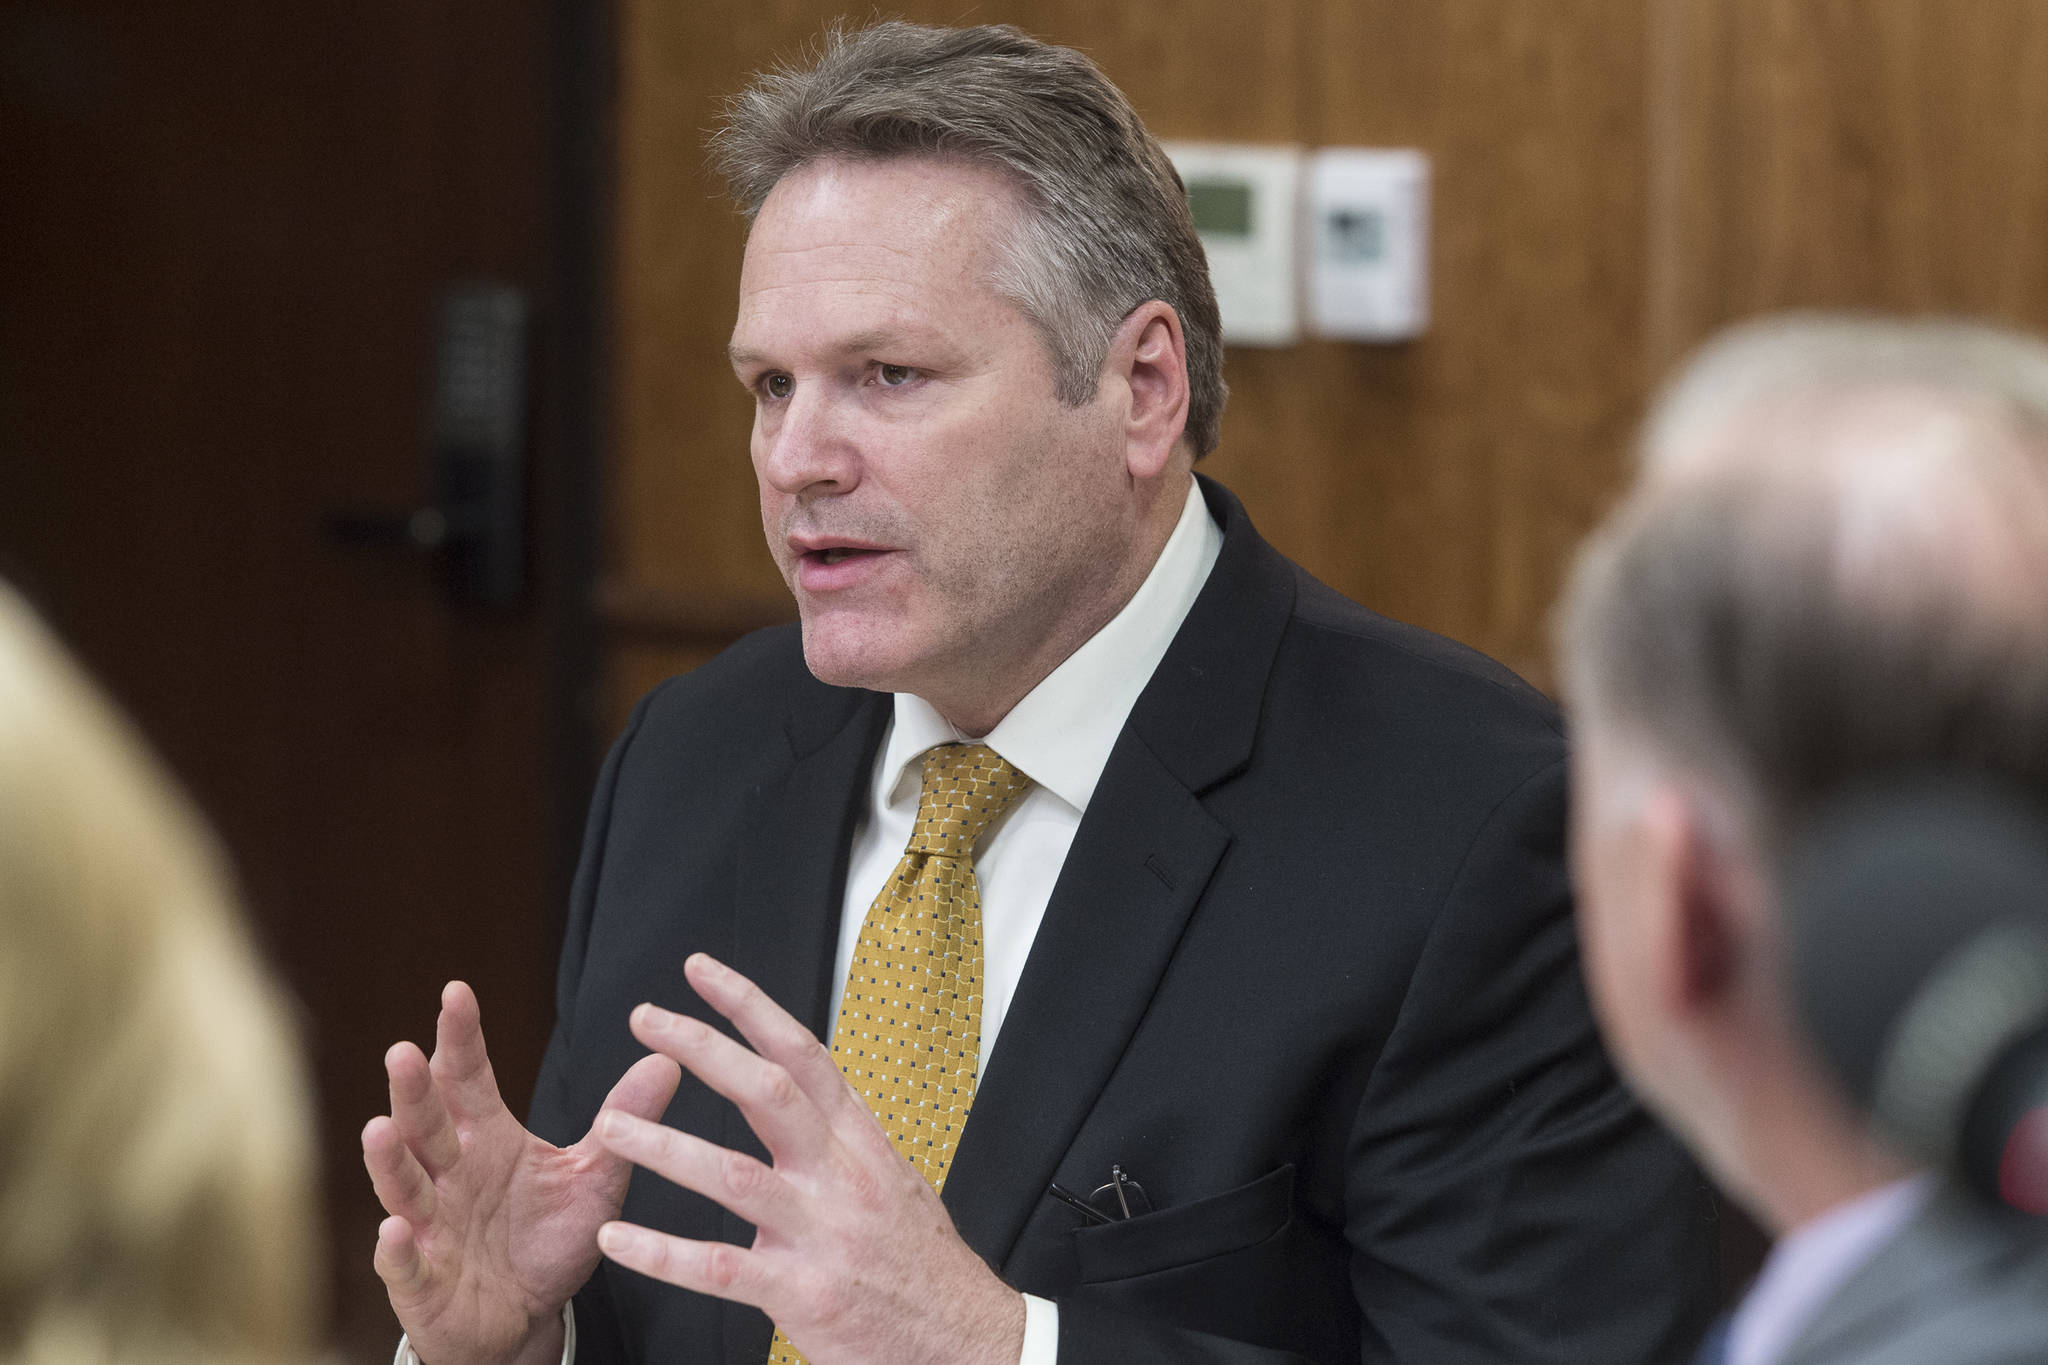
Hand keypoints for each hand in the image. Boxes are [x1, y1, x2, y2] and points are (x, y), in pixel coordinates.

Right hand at [363, 981, 681, 1364]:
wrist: (524, 1318)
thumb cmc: (546, 1239)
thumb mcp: (593, 1176)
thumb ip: (622, 1121)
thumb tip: (668, 1058)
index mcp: (486, 1136)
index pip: (467, 1077)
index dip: (460, 1037)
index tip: (456, 991)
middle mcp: (448, 1172)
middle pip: (425, 1123)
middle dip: (412, 1090)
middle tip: (402, 1052)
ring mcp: (429, 1225)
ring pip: (403, 1186)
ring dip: (389, 1160)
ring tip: (378, 1128)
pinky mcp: (421, 1280)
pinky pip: (405, 1262)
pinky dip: (396, 1248)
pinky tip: (393, 1229)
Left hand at [592, 953, 1025, 1364]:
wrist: (967, 1340)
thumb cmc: (923, 1266)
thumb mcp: (894, 1183)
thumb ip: (844, 1144)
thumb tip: (805, 1105)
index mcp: (861, 1143)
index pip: (803, 1055)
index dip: (750, 1007)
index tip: (701, 973)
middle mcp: (842, 1177)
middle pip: (768, 1091)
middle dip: (703, 1047)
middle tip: (646, 1018)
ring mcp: (823, 1234)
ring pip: (735, 1176)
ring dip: (666, 1147)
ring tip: (612, 1128)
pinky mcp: (803, 1294)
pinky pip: (721, 1269)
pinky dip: (664, 1254)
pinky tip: (619, 1241)